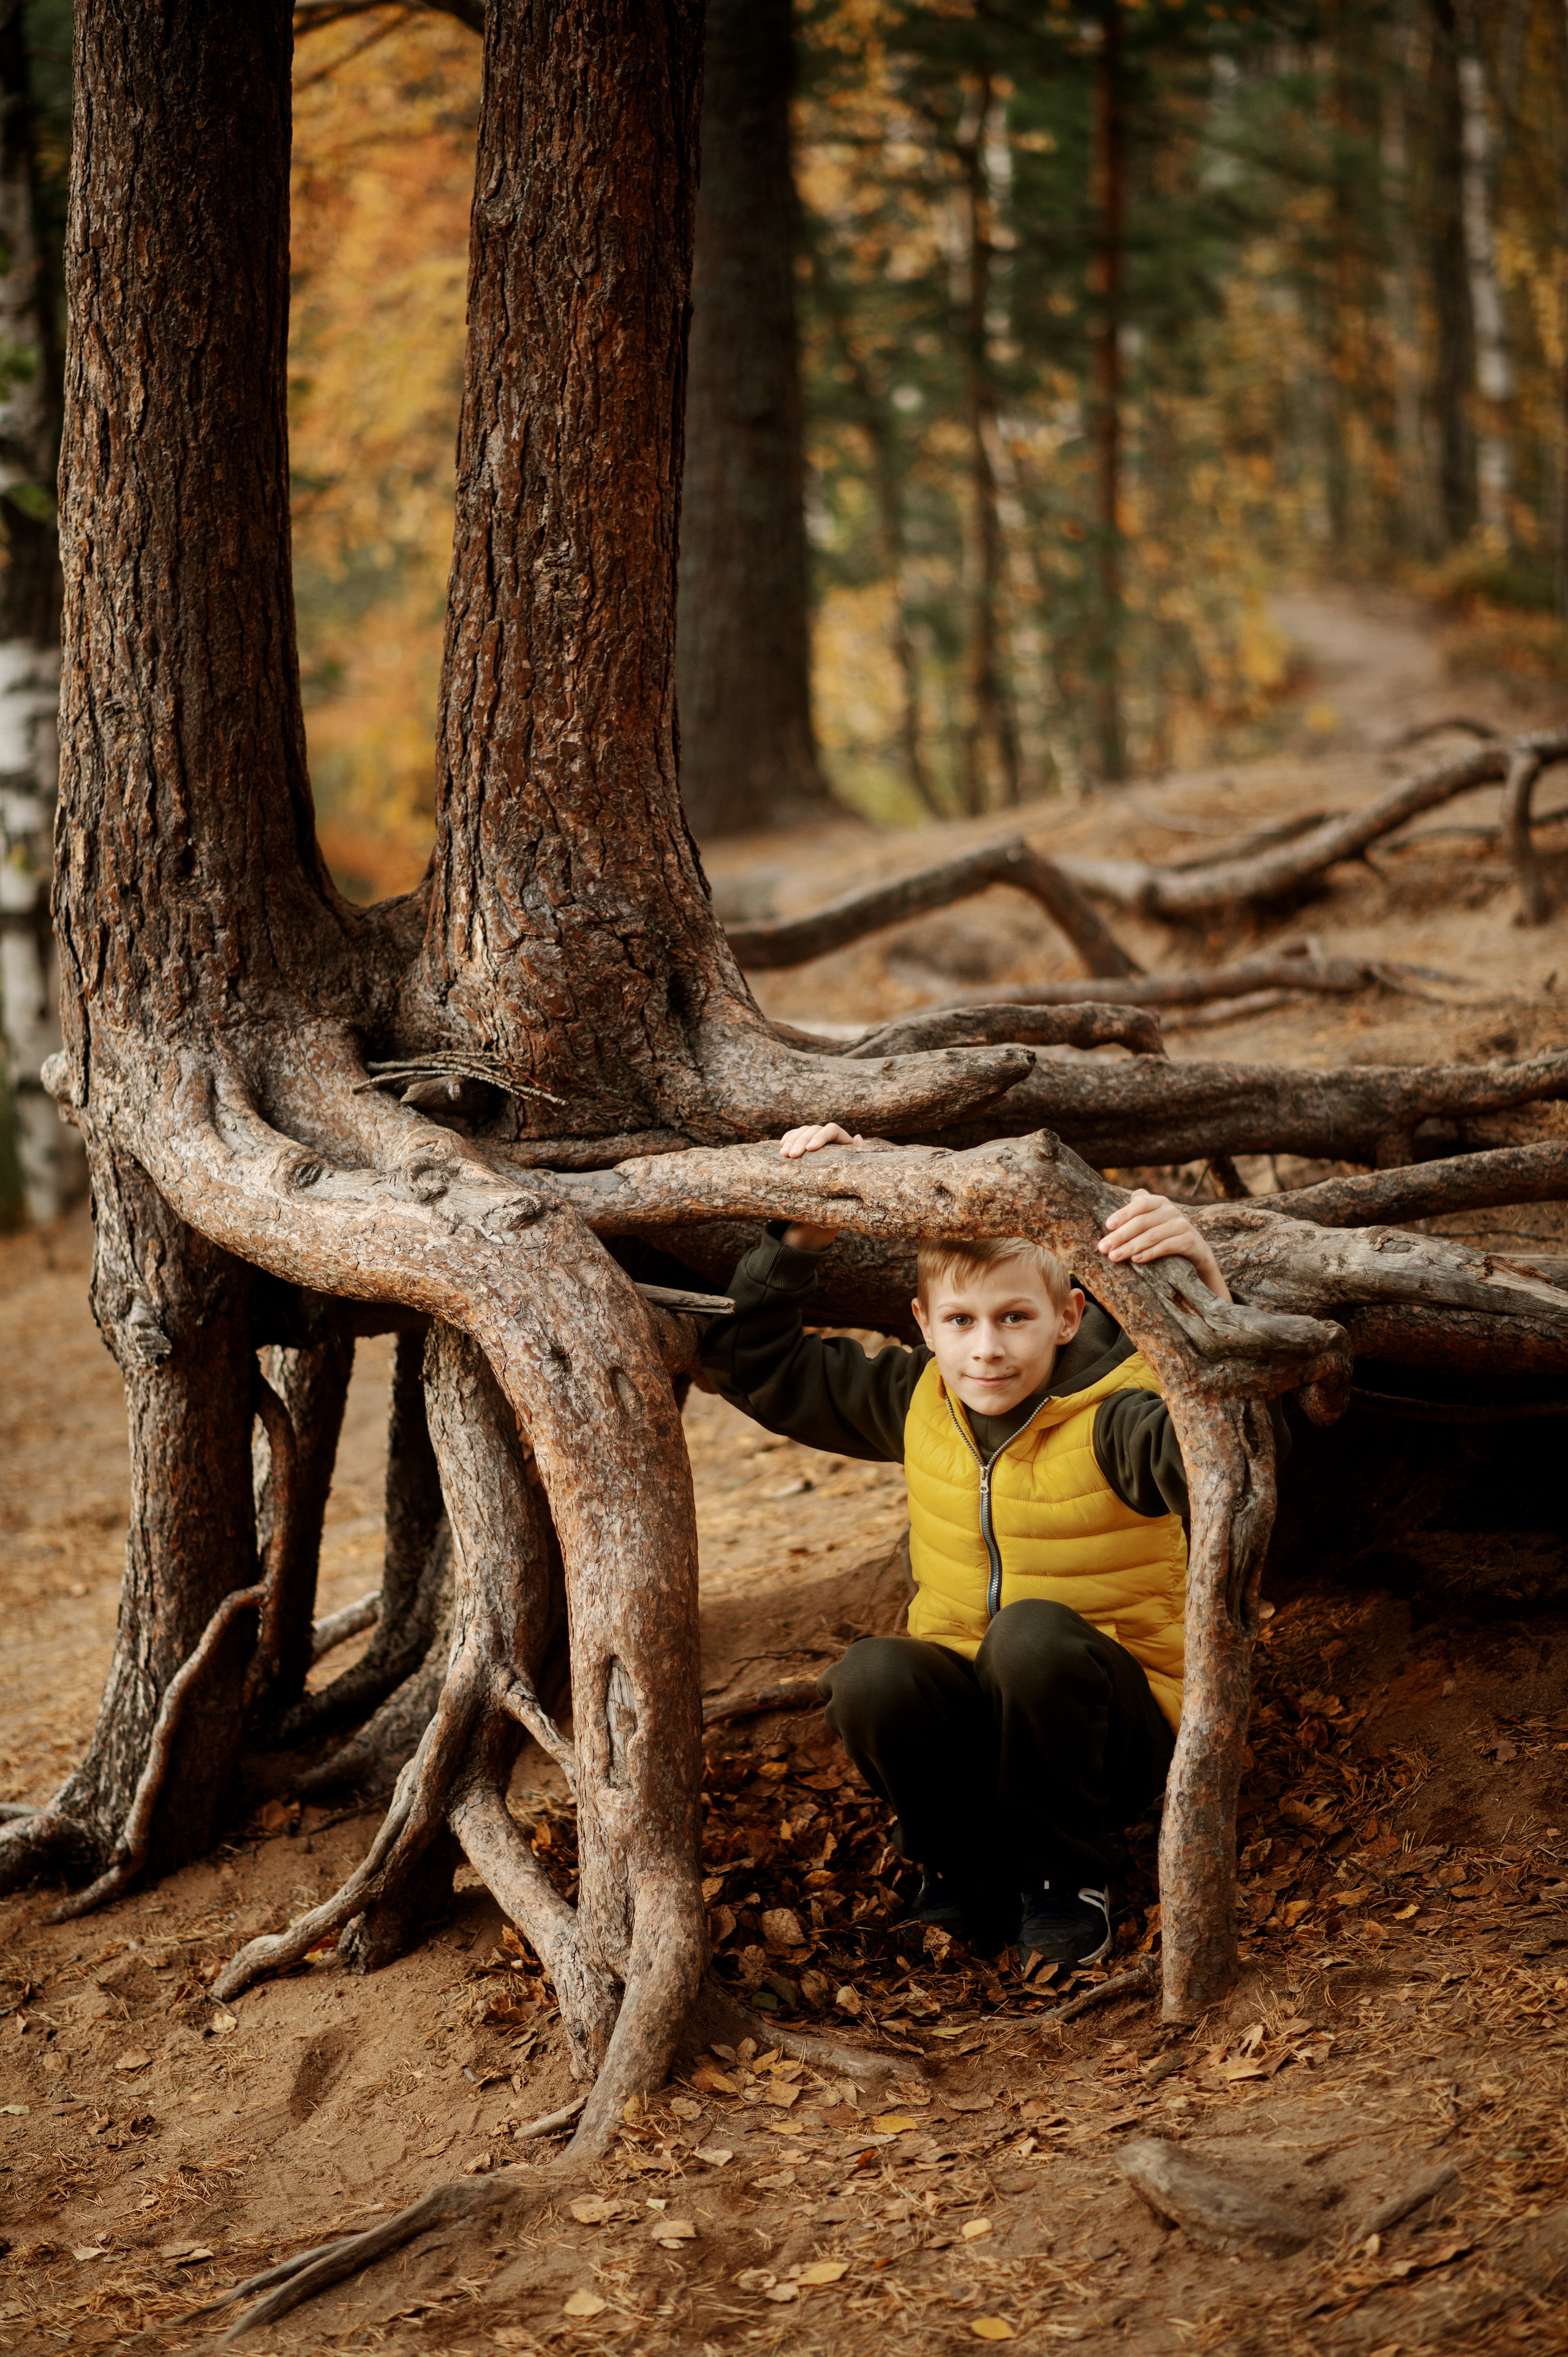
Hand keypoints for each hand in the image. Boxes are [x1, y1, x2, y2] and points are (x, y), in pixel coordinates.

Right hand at [778, 1121, 862, 1249]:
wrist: (833, 1191)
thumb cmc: (846, 1180)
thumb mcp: (853, 1170)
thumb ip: (856, 1156)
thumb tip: (858, 1138)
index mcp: (841, 1139)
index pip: (831, 1130)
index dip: (820, 1136)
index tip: (810, 1149)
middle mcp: (827, 1134)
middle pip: (814, 1129)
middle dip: (801, 1141)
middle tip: (792, 1155)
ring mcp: (815, 1136)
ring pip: (802, 1131)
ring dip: (791, 1140)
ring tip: (783, 1154)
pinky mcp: (805, 1141)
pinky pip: (794, 1134)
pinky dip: (788, 1138)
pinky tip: (781, 1146)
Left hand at [1097, 1188, 1231, 1301]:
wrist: (1195, 1250)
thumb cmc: (1165, 1233)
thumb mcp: (1152, 1219)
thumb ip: (1135, 1212)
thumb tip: (1109, 1221)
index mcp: (1159, 1202)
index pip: (1139, 1204)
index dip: (1123, 1214)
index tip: (1107, 1225)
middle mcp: (1171, 1210)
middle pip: (1142, 1222)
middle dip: (1120, 1235)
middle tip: (1103, 1248)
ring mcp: (1181, 1225)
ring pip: (1152, 1235)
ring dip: (1130, 1247)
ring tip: (1114, 1257)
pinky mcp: (1189, 1241)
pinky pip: (1166, 1247)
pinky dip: (1150, 1253)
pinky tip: (1136, 1259)